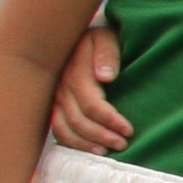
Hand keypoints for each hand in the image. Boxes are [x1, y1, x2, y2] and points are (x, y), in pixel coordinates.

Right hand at [51, 21, 129, 153]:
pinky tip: (89, 148)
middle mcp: (61, 87)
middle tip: (123, 144)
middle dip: (102, 135)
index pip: (92, 105)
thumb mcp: (107, 37)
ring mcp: (54, 97)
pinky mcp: (53, 104)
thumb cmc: (99, 36)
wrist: (75, 32)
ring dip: (85, 143)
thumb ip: (107, 54)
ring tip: (107, 150)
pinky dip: (71, 142)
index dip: (111, 120)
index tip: (129, 129)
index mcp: (75, 72)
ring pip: (63, 128)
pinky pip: (56, 128)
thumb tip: (106, 77)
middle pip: (78, 120)